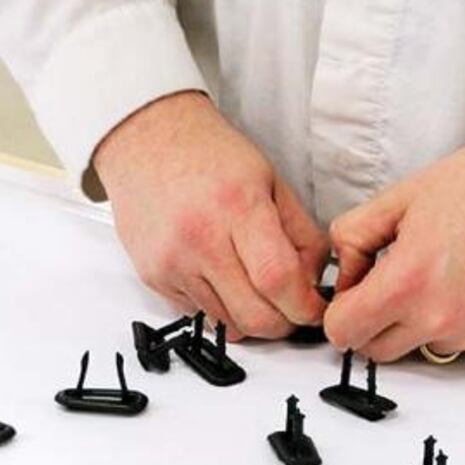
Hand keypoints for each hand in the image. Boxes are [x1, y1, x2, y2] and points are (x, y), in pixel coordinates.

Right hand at [93, 90, 327, 338]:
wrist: (148, 140)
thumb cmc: (209, 153)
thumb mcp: (270, 178)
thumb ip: (300, 231)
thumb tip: (314, 279)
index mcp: (237, 205)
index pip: (278, 278)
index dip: (305, 305)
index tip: (316, 307)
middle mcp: (200, 238)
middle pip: (255, 315)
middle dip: (285, 323)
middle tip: (294, 307)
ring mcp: (173, 262)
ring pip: (229, 324)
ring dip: (253, 318)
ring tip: (259, 287)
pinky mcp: (154, 277)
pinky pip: (200, 314)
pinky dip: (222, 308)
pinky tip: (225, 277)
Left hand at [324, 124, 464, 361]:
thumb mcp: (400, 196)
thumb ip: (353, 236)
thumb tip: (344, 275)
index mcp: (408, 283)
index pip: (344, 333)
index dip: (343, 311)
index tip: (356, 295)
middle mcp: (442, 320)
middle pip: (381, 350)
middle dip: (379, 320)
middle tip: (402, 278)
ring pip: (429, 346)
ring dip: (429, 319)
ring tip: (455, 269)